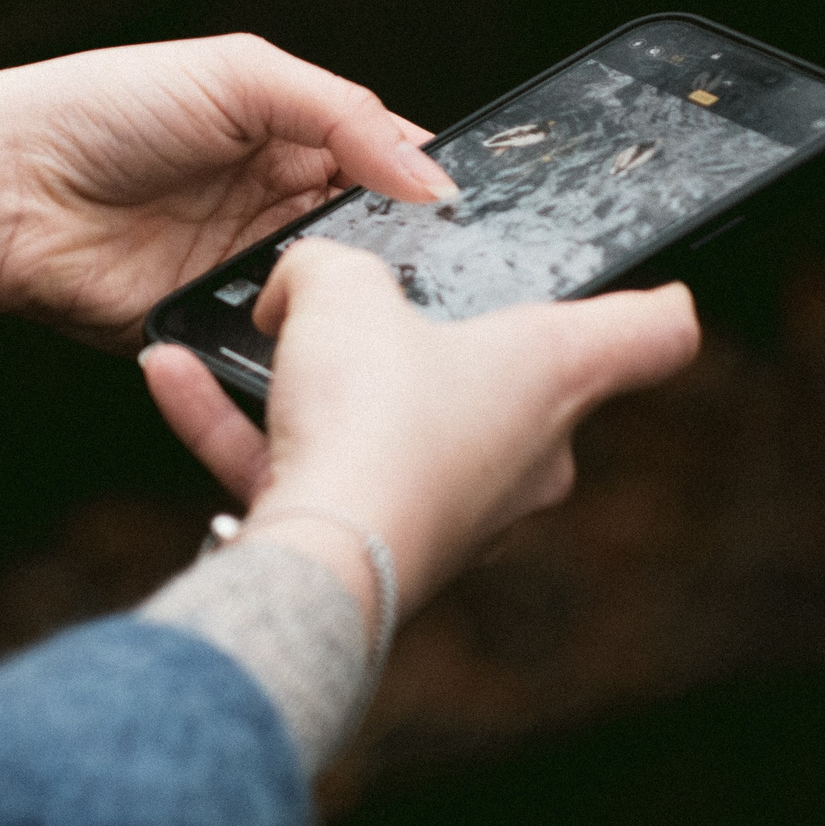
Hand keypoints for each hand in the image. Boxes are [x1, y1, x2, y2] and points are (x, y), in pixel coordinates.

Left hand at [0, 34, 455, 349]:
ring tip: (407, 317)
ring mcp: (249, 274)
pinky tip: (341, 354)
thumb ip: (343, 115)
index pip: (393, 163)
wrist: (4, 189)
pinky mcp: (213, 330)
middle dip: (416, 257)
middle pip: (377, 240)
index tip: (493, 213)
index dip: (437, 187)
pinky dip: (305, 351)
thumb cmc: (107, 109)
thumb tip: (433, 175)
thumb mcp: (239, 76)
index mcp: (294, 137)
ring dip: (364, 310)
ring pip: (336, 303)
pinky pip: (277, 349)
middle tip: (467, 277)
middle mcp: (280, 208)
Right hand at [140, 239, 699, 626]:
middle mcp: (523, 454)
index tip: (651, 279)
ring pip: (386, 425)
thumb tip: (298, 283)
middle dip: (430, 340)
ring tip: (236, 333)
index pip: (651, 333)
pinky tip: (170, 375)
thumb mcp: (341, 289)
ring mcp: (456, 509)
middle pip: (506, 383)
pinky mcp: (380, 545)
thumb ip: (322, 263)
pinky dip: (243, 427)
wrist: (323, 562)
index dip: (653, 296)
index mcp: (553, 376)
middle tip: (368, 299)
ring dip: (311, 381)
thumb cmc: (374, 422)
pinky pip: (311, 469)